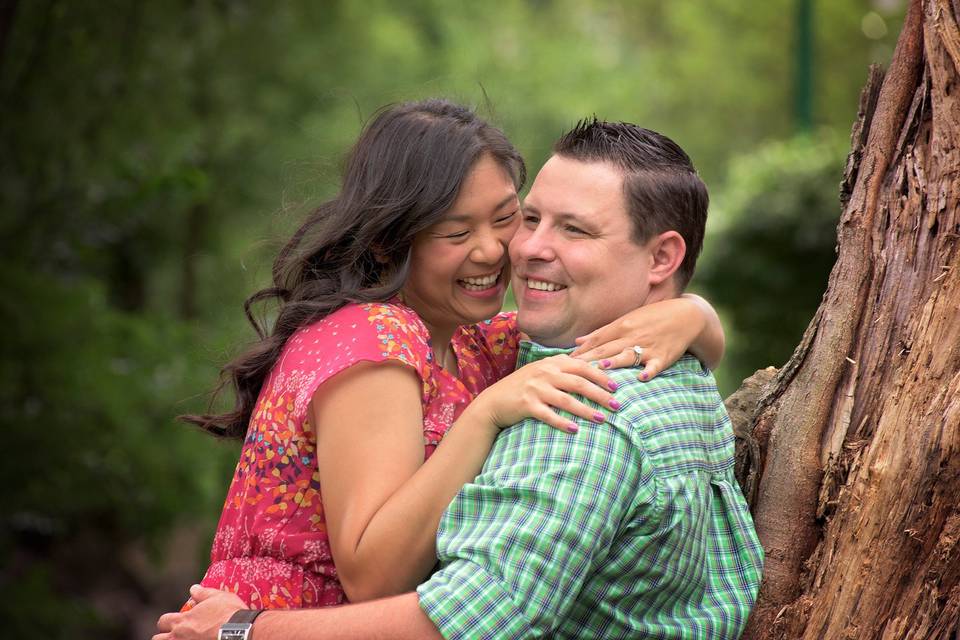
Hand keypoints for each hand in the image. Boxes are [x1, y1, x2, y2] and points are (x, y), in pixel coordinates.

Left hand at [153, 585, 245, 639]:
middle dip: (163, 636)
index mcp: (182, 621)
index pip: (163, 621)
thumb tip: (193, 589)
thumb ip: (202, 593)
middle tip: (174, 635)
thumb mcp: (217, 597)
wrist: (239, 632)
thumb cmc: (228, 613)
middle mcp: (179, 636)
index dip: (167, 621)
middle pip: (158, 639)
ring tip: (182, 639)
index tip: (174, 621)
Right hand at [470, 354, 618, 433]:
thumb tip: (591, 367)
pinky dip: (562, 422)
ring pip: (566, 399)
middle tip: (616, 405)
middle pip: (578, 382)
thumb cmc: (523, 386)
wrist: (494, 401)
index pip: (582, 366)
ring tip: (602, 419)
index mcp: (551, 363)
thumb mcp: (542, 370)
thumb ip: (562, 367)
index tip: (617, 387)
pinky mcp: (526, 405)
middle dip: (600, 394)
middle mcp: (544, 373)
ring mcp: (535, 389)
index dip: (601, 376)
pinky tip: (575, 430)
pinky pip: (548, 415)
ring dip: (586, 410)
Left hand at [571, 296, 710, 380]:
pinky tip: (641, 378)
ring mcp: (648, 346)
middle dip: (588, 360)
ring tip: (601, 369)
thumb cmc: (652, 318)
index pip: (596, 341)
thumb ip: (602, 333)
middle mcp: (632, 336)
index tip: (562, 361)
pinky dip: (648, 371)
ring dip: (615, 362)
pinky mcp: (664, 357)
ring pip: (628, 356)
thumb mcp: (627, 320)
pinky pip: (655, 365)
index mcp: (622, 326)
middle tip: (571, 370)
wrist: (686, 316)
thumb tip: (578, 342)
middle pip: (607, 350)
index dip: (580, 351)